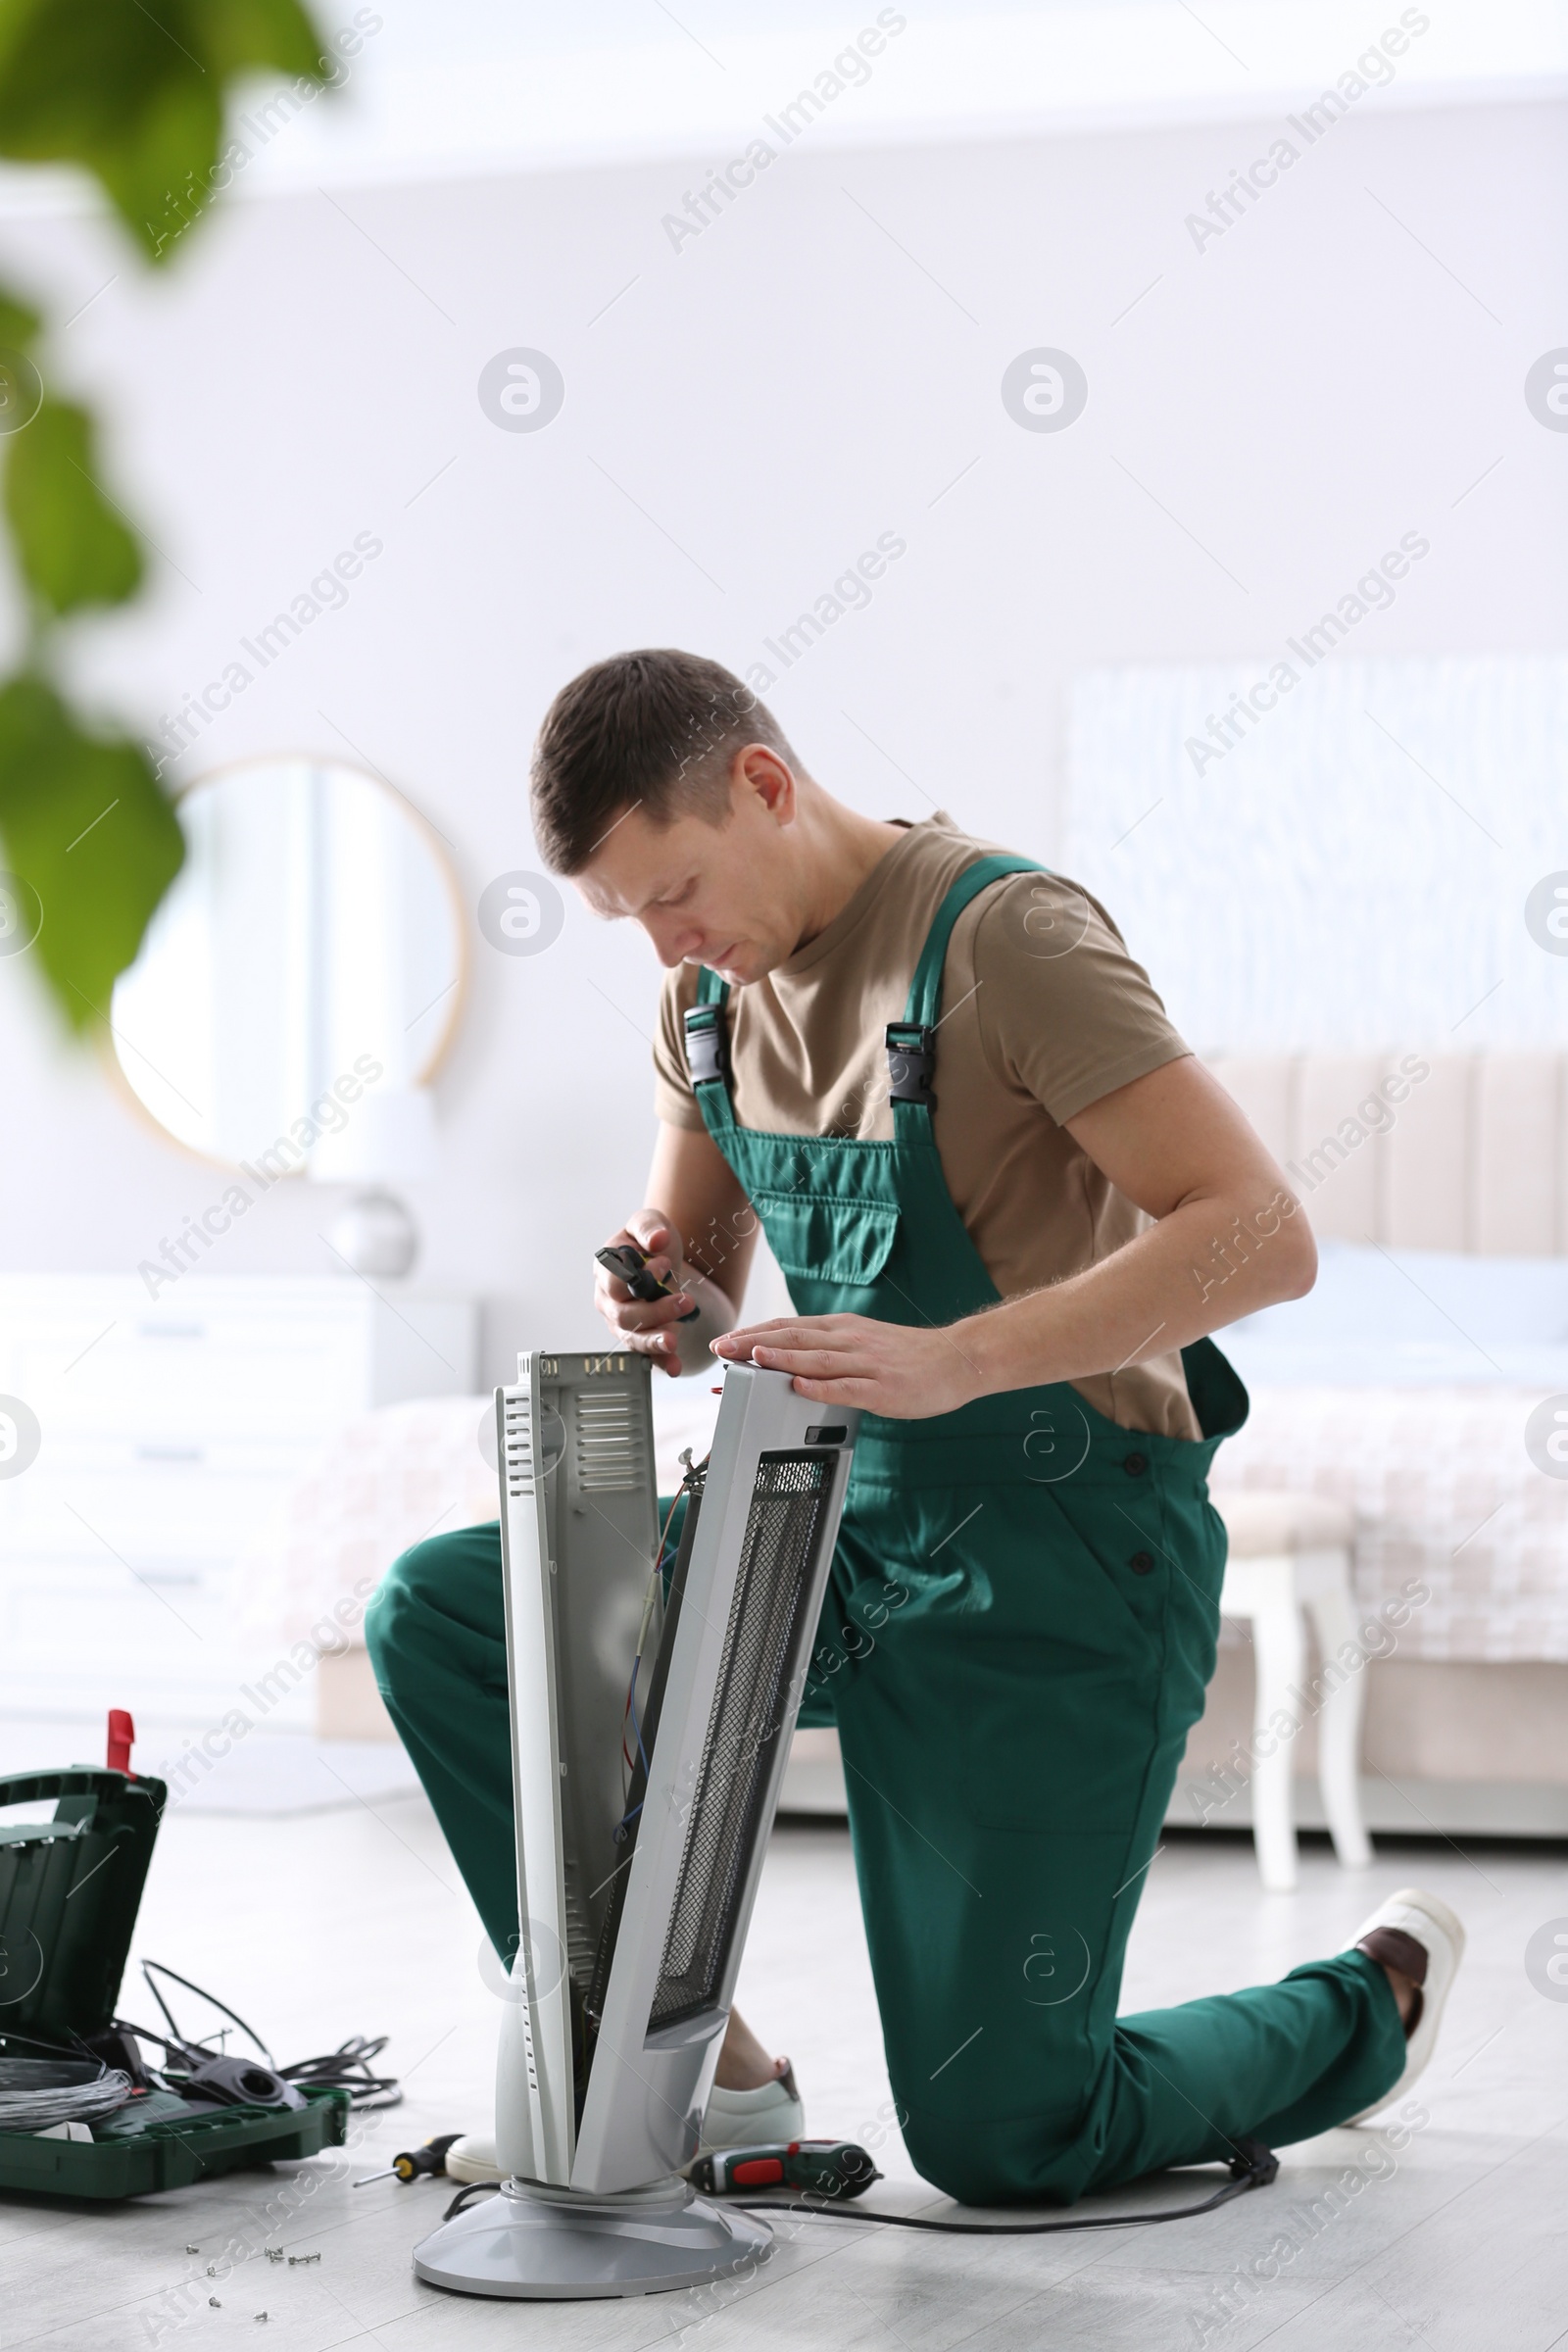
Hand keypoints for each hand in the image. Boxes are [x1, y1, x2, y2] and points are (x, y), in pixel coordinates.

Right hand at [594, 1210, 699, 1378]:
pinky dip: (661, 1362)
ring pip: (632, 1338)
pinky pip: (647, 1355)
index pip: (614, 1282)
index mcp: (605, 1270)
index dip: (637, 1277)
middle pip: (624, 1315)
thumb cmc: (650, 1240)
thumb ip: (649, 1227)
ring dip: (654, 1340)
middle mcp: (608, 1300)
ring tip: (674, 1340)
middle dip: (655, 1311)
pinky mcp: (641, 1336)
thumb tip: (657, 1240)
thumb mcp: (649, 1222)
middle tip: (686, 1301)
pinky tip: (674, 1367)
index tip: (664, 1265)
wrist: (664, 1257)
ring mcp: (622, 1322)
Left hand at [711, 1312, 983, 1418]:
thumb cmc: (911, 1356)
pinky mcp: (883, 1388)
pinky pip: (848, 1386)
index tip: (727, 1339)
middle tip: (723, 1346)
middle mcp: (851, 1341)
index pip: (790, 1327)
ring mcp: (867, 1363)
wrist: (958, 1359)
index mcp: (843, 1330)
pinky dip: (821, 1386)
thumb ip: (830, 1348)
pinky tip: (800, 1387)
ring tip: (753, 1357)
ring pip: (817, 1358)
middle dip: (755, 1342)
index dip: (755, 1332)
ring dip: (782, 1357)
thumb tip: (792, 1354)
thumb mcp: (864, 1342)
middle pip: (795, 1338)